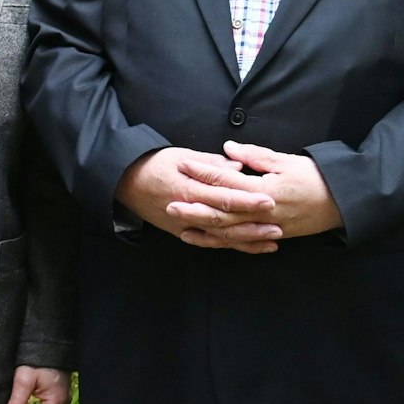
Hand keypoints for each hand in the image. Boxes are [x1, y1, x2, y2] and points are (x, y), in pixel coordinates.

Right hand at [117, 147, 281, 252]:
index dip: (246, 200)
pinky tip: (251, 247)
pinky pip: (210, 243)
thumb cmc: (153, 164)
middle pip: (225, 221)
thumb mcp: (180, 155)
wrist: (124, 183)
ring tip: (273, 240)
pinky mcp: (182, 233)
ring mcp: (184, 226)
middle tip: (278, 225)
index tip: (268, 200)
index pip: (222, 196)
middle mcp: (187, 211)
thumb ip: (210, 163)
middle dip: (253, 224)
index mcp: (188, 189)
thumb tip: (237, 166)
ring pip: (220, 237)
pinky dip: (231, 246)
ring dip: (247, 240)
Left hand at [186, 141, 341, 239]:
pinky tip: (202, 239)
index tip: (184, 164)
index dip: (204, 172)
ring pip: (228, 231)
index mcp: (265, 189)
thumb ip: (255, 156)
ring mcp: (266, 228)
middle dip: (194, 205)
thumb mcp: (286, 161)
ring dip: (202, 227)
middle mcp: (262, 212)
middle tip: (169, 200)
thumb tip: (227, 149)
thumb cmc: (316, 178)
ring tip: (179, 222)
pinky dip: (220, 242)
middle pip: (222, 211)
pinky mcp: (269, 237)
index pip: (227, 181)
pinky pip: (240, 242)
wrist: (341, 203)